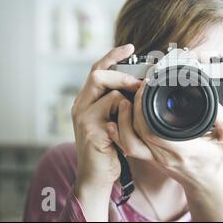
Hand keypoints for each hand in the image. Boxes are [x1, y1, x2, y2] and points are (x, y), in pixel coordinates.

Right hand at [71, 44, 141, 220]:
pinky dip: (127, 112)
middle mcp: (81, 105)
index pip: (97, 70)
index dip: (112, 56)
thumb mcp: (113, 120)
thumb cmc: (110, 147)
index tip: (130, 47)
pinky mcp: (91, 130)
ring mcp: (83, 117)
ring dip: (128, 97)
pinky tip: (129, 123)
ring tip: (138, 107)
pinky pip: (114, 110)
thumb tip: (141, 86)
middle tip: (141, 83)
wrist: (97, 175)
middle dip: (123, 74)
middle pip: (98, 74)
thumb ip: (119, 103)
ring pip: (109, 91)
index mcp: (86, 100)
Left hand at [110, 80, 222, 220]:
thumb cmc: (215, 161)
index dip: (143, 109)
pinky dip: (119, 134)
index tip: (147, 88)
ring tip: (125, 102)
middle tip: (137, 90)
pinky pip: (128, 147)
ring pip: (128, 141)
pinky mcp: (150, 158)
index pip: (154, 130)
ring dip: (123, 121)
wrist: (206, 184)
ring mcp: (155, 158)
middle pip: (136, 133)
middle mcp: (165, 155)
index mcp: (182, 150)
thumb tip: (216, 106)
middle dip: (132, 108)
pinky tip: (116, 120)